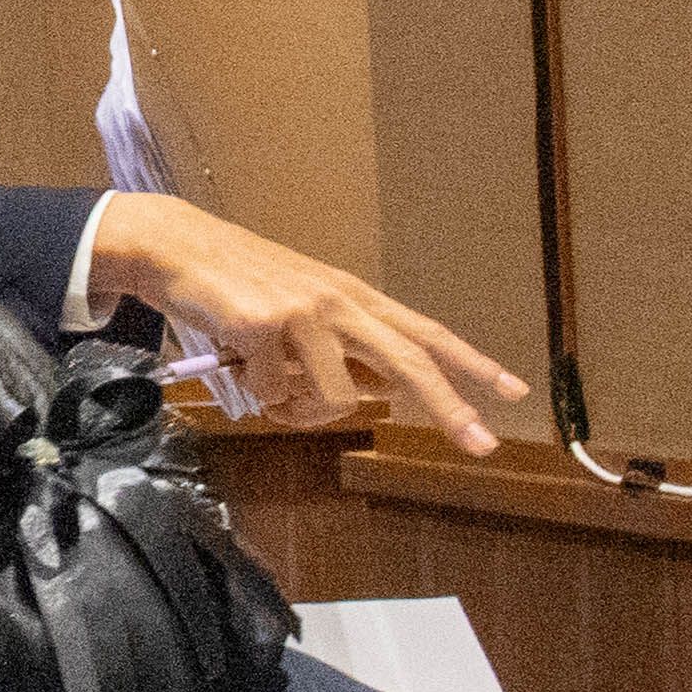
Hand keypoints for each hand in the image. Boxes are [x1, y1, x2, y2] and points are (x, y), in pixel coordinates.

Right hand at [86, 195, 525, 449]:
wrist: (177, 247)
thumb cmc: (239, 282)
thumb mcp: (305, 308)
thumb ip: (344, 347)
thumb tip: (385, 391)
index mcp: (354, 297)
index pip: (426, 332)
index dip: (471, 362)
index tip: (513, 391)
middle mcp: (338, 301)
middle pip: (410, 361)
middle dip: (450, 407)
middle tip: (482, 445)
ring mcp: (302, 312)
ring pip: (335, 397)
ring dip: (305, 411)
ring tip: (274, 392)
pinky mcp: (262, 325)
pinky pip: (274, 395)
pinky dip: (258, 393)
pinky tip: (241, 366)